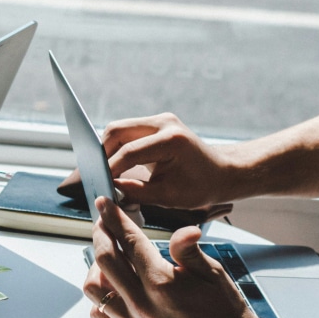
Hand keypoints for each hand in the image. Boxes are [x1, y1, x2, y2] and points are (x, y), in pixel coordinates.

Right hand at [60, 113, 231, 209]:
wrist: (223, 172)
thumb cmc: (202, 187)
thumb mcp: (169, 197)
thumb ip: (136, 192)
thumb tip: (109, 191)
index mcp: (171, 140)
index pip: (128, 152)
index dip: (109, 169)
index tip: (98, 185)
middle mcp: (164, 123)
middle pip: (117, 131)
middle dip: (102, 153)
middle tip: (95, 176)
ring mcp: (160, 120)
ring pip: (119, 129)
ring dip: (108, 149)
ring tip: (104, 172)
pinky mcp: (156, 124)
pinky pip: (127, 131)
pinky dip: (117, 147)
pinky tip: (114, 165)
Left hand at [83, 196, 259, 317]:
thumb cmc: (225, 312)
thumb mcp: (213, 274)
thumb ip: (189, 250)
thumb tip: (184, 229)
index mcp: (162, 282)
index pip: (128, 240)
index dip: (114, 218)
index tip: (104, 204)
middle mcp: (142, 304)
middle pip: (104, 259)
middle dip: (101, 235)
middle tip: (103, 225)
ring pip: (94, 289)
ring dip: (96, 268)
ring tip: (108, 259)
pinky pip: (99, 316)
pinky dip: (100, 299)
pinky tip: (113, 290)